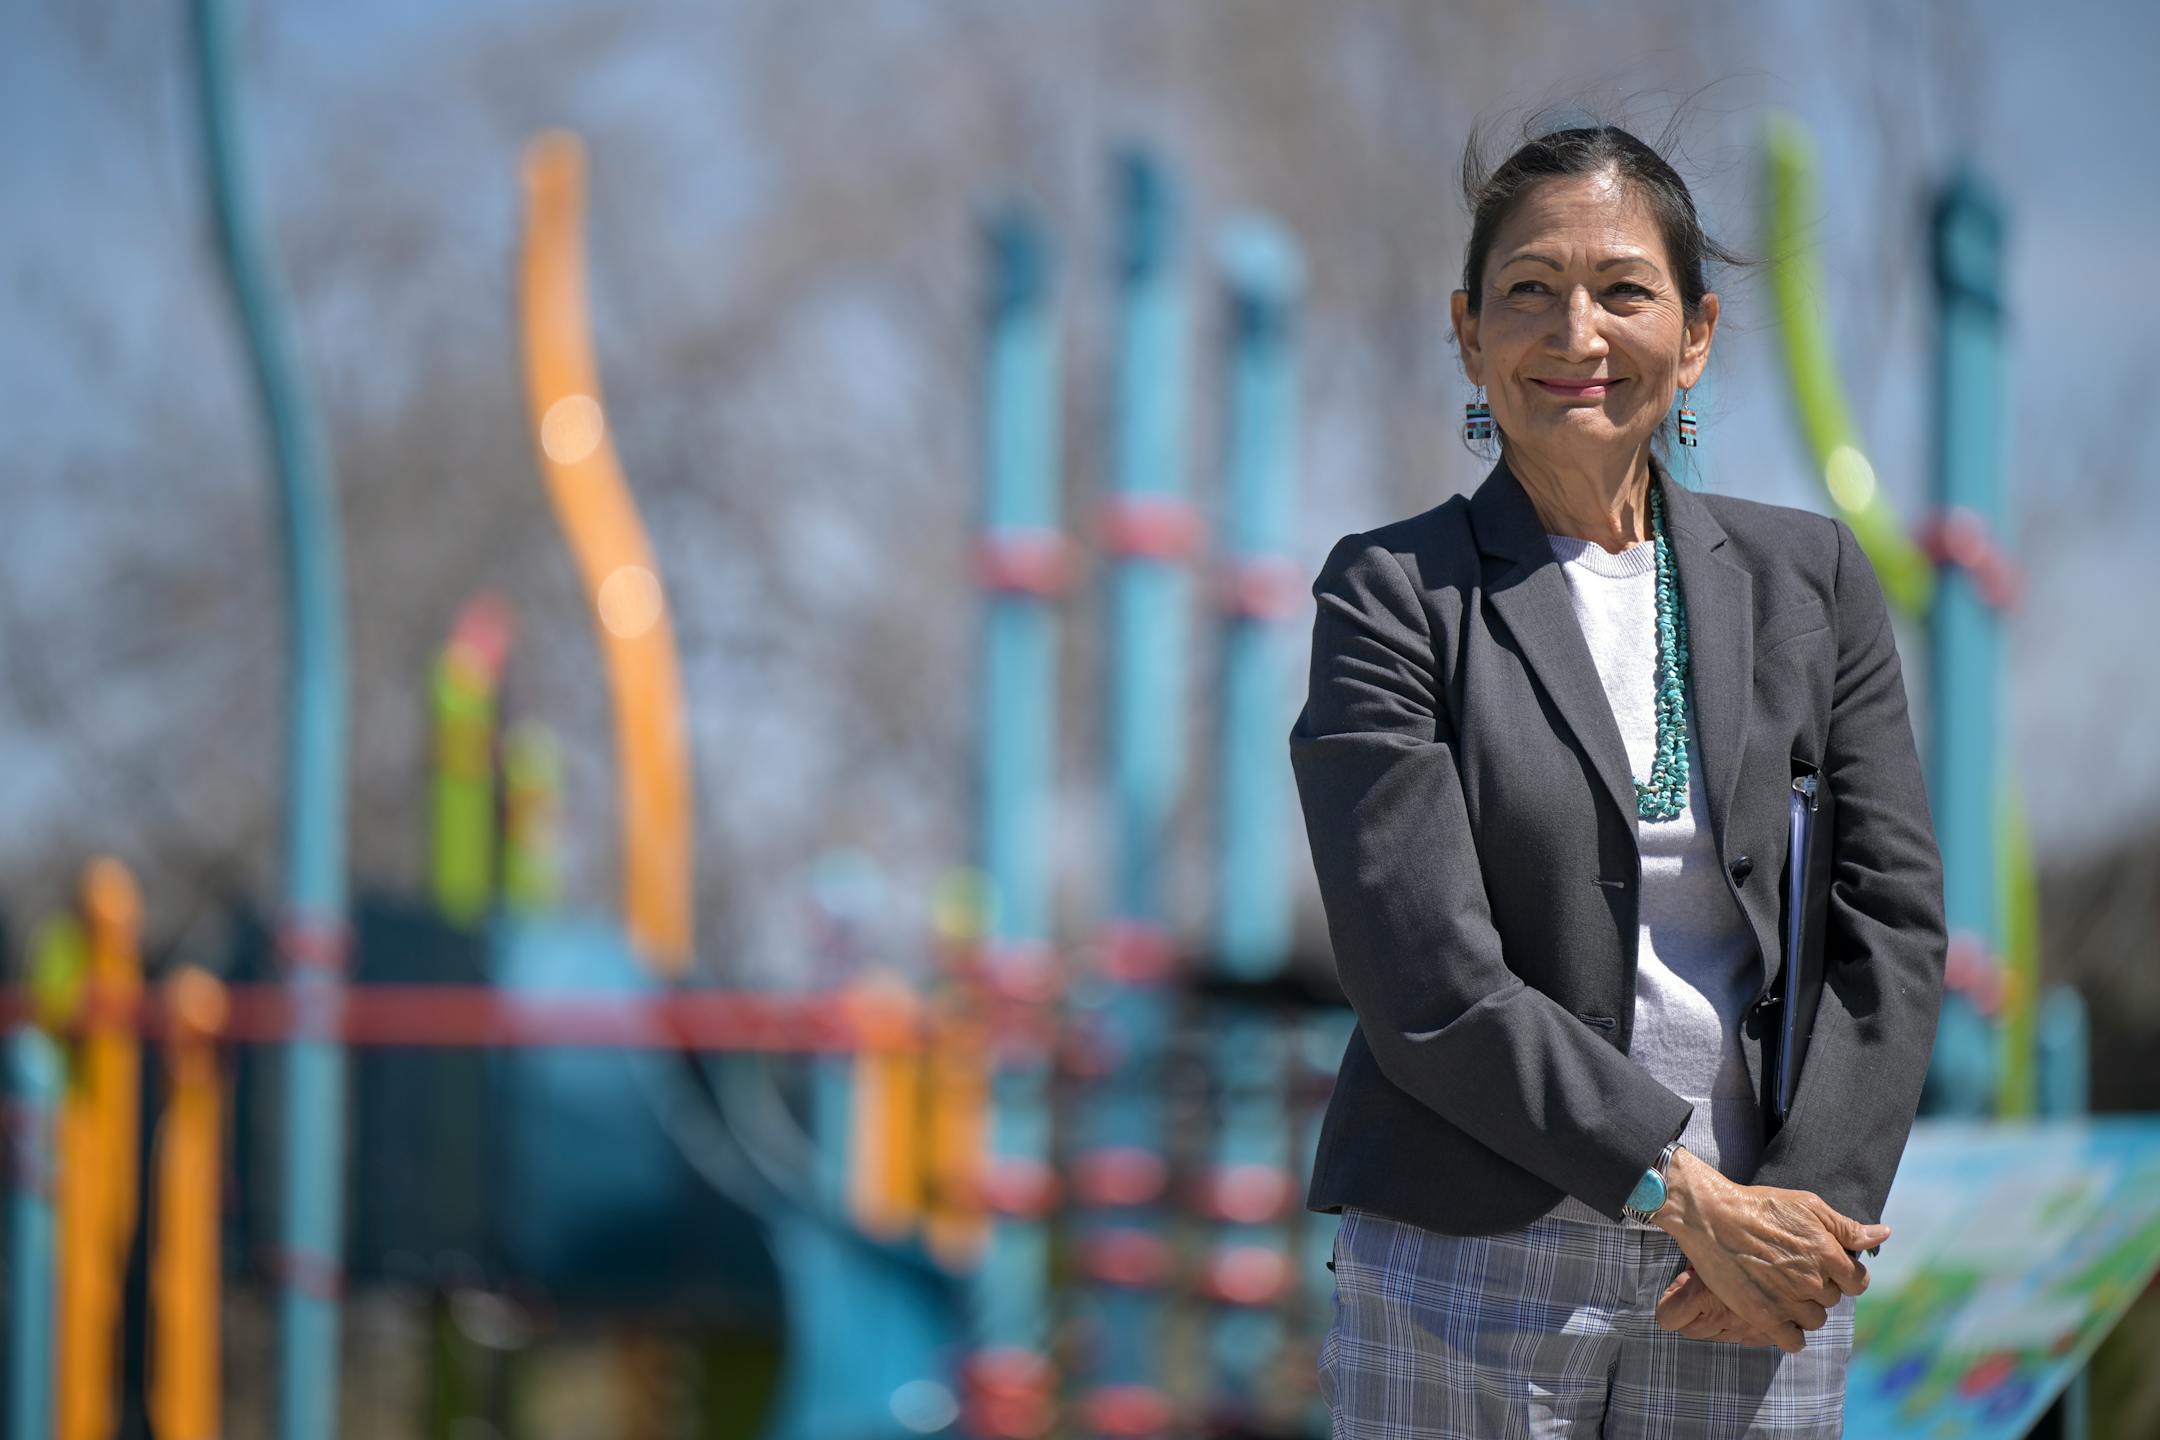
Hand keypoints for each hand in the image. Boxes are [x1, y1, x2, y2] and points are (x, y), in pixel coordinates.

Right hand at [1652, 1146, 1884, 1354]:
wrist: (1710, 1216)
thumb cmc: (1759, 1206)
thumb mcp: (1807, 1205)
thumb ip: (1847, 1227)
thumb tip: (1883, 1235)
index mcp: (1827, 1253)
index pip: (1858, 1282)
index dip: (1843, 1275)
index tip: (1824, 1267)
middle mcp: (1812, 1281)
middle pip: (1832, 1300)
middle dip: (1818, 1287)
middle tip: (1792, 1270)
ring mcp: (1788, 1301)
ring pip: (1814, 1320)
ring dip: (1803, 1308)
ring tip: (1780, 1288)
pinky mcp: (1764, 1316)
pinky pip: (1793, 1342)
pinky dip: (1789, 1333)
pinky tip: (1778, 1314)